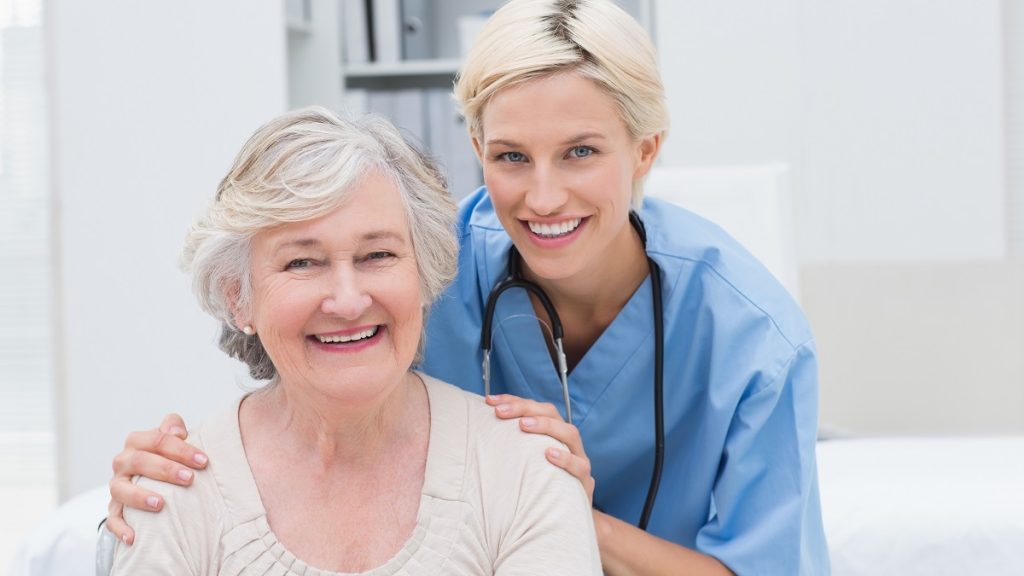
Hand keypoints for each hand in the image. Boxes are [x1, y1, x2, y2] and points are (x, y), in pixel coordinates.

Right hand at [105, 413, 207, 543]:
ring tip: (161, 504)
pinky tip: (133, 537)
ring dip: (139, 497)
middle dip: (165, 469)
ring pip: (120, 489)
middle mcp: (123, 463)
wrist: (146, 477)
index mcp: (137, 443)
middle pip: (139, 461)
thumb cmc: (165, 456)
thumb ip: (173, 428)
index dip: (181, 449)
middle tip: (189, 478)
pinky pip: (112, 519)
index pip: (156, 440)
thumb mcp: (170, 439)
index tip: (203, 461)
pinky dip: (120, 528)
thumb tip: (176, 431)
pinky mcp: (114, 508)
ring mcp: (116, 486)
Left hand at [485, 394, 593, 502]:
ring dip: (546, 426)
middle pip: (553, 414)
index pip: (536, 408)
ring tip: (524, 425)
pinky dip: (566, 459)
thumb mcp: (525, 465)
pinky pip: (580, 467)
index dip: (514, 401)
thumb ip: (511, 448)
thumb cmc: (539, 488)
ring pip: (570, 433)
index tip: (489, 401)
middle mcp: (568, 443)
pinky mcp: (585, 483)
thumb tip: (477, 431)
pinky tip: (549, 454)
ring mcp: (579, 461)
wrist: (567, 521)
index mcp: (553, 434)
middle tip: (500, 411)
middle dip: (526, 408)